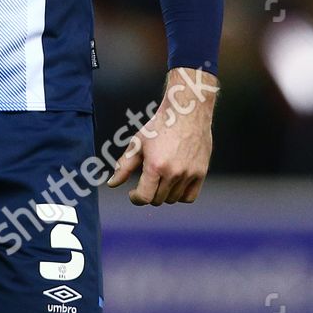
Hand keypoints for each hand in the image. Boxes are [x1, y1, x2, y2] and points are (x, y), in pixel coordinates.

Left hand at [107, 68, 217, 204]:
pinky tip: (174, 184)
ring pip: (173, 199)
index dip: (136, 198)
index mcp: (155, 166)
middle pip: (157, 199)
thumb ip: (123, 166)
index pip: (144, 197)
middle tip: (147, 181)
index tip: (133, 193)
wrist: (186, 113)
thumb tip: (111, 184)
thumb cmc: (159, 126)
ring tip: (160, 178)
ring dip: (164, 194)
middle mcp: (173, 173)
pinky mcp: (201, 173)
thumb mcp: (137, 144)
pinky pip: (190, 197)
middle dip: (149, 193)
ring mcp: (189, 174)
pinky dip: (180, 195)